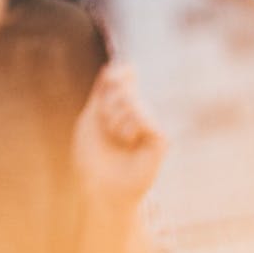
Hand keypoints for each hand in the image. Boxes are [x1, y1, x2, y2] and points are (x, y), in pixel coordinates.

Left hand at [71, 63, 164, 205]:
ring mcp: (151, 124)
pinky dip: (131, 129)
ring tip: (117, 139)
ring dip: (115, 121)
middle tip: (106, 127)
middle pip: (124, 87)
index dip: (116, 74)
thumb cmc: (93, 155)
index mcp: (122, 104)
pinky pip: (146, 119)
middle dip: (107, 106)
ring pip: (134, 102)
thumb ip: (103, 90)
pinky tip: (130, 143)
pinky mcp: (161, 139)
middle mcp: (139, 111)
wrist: (99, 187)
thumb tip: (116, 65)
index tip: (106, 85)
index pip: (124, 74)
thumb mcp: (92, 116)